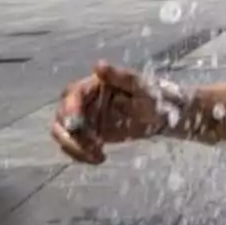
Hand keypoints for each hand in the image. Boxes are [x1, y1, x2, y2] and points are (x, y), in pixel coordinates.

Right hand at [51, 62, 184, 164]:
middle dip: (69, 134)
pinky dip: (81, 155)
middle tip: (90, 146)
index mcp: (92, 85)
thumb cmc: (152, 95)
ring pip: (64, 134)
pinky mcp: (89, 134)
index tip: (75, 125)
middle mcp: (83, 102)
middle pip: (62, 118)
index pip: (72, 96)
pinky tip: (99, 158)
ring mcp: (85, 119)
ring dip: (75, 148)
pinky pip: (75, 145)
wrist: (163, 115)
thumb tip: (98, 65)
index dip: (70, 110)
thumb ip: (120, 77)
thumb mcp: (140, 86)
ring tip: (96, 155)